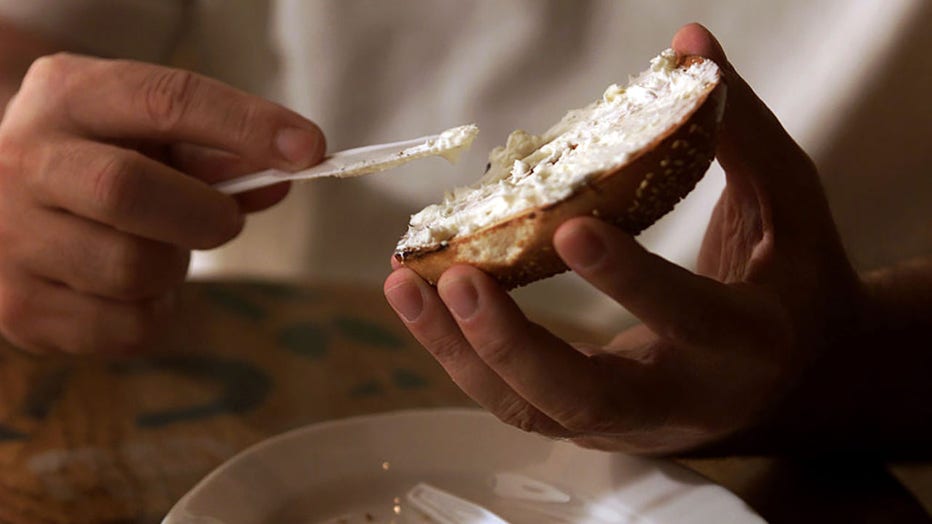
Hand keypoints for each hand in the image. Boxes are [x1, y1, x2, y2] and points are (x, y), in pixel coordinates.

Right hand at [0, 53, 324, 353]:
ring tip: (156, 248)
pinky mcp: (20, 309)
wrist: (1, 203)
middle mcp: (25, 161)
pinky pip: (127, 329)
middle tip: (223, 220)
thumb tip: (283, 182)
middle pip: (129, 191)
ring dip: (174, 266)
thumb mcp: (148, 137)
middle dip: (204, 214)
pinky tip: (132, 288)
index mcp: (68, 97)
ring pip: (133, 269)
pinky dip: (155, 313)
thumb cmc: (97, 162)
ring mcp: (11, 239)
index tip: (308, 150)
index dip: (245, 125)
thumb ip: (216, 155)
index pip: (166, 101)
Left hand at [383, 24, 862, 453]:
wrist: (798, 379)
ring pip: (533, 411)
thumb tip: (688, 43)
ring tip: (406, 286)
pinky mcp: (589, 423)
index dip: (629, 281)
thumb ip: (739, 129)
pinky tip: (425, 300)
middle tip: (456, 276)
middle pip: (583, 397)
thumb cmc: (795, 279)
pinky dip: (464, 356)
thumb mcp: (790, 204)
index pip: (686, 318)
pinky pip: (518, 401)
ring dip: (463, 353)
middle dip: (512, 343)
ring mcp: (627, 422)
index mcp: (749, 343)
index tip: (568, 226)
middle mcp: (682, 400)